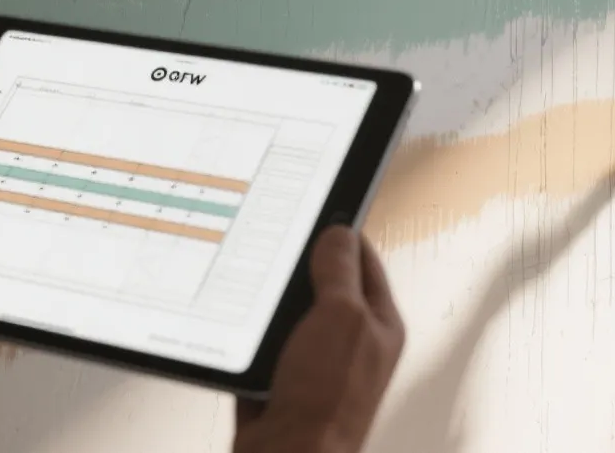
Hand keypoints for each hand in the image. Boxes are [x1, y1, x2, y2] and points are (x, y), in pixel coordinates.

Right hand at [234, 227, 405, 452]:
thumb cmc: (326, 402)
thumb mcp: (341, 318)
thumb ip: (340, 273)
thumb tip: (339, 234)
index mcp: (378, 324)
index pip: (363, 263)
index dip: (342, 235)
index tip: (318, 212)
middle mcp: (350, 343)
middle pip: (324, 286)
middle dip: (300, 268)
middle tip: (276, 244)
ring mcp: (314, 364)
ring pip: (290, 316)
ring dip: (271, 305)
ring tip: (253, 284)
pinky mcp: (280, 383)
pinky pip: (262, 346)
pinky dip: (249, 337)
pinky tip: (236, 326)